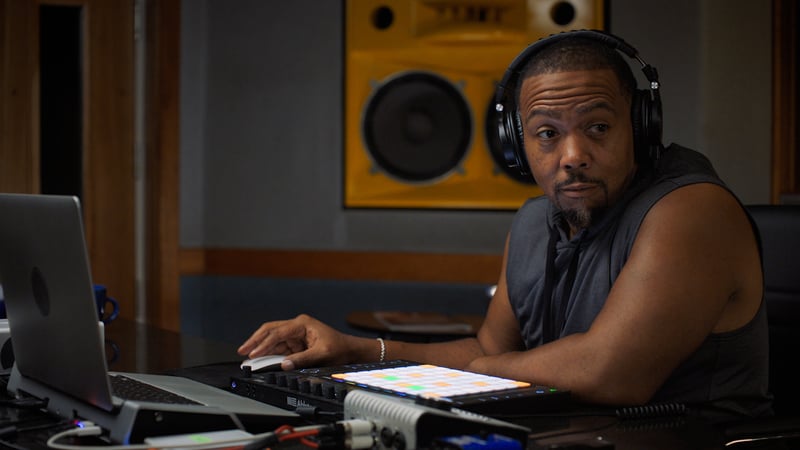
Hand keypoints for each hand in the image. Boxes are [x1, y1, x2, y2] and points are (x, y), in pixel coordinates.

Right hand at [237, 314, 358, 369]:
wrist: (350, 351)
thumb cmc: (339, 349)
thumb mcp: (322, 354)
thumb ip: (302, 360)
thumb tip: (284, 364)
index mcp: (302, 324)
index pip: (277, 333)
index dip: (264, 344)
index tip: (254, 353)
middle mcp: (296, 326)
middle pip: (270, 331)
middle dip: (255, 341)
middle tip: (242, 351)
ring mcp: (294, 334)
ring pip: (271, 339)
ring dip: (259, 347)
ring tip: (246, 356)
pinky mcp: (295, 343)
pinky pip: (277, 347)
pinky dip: (267, 353)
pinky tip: (258, 358)